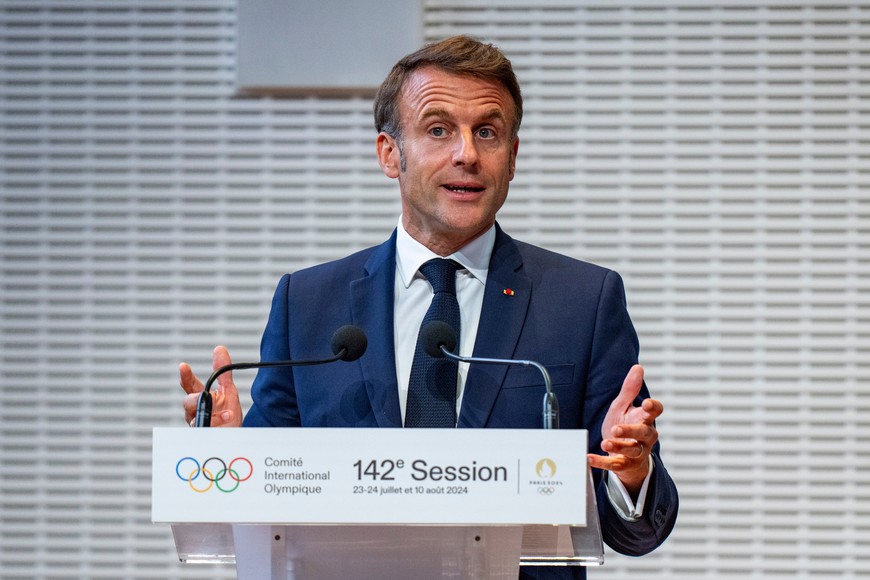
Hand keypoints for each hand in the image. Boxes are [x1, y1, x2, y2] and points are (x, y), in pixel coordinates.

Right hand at [180, 346, 242, 427]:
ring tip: (228, 412)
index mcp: (201, 398)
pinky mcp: (204, 435)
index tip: (183, 366)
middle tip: (202, 396)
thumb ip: (223, 372)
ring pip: (194, 419)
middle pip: (187, 403)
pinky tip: (229, 418)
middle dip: (194, 399)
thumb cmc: (228, 415)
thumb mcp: (228, 390)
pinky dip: (219, 423)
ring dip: (211, 414)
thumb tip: (219, 349)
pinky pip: (207, 430)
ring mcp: (199, 424)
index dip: (185, 376)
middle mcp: (196, 411)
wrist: (235, 435)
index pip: (189, 385)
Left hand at [587, 364, 662, 495]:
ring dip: (619, 447)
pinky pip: (615, 465)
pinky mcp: (625, 465)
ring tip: (605, 443)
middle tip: (616, 429)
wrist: (624, 455)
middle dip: (631, 431)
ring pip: (633, 450)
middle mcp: (645, 436)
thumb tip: (638, 367)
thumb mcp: (623, 407)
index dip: (653, 407)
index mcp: (644, 419)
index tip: (646, 403)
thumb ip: (630, 389)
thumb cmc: (625, 427)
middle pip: (644, 433)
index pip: (655, 411)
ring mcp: (636, 452)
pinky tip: (589, 458)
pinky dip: (602, 462)